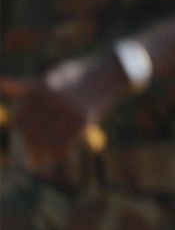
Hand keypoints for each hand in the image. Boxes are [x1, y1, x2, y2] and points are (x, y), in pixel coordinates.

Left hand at [3, 52, 129, 162]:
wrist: (110, 72)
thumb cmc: (77, 74)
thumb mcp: (52, 75)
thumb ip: (27, 85)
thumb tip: (2, 84)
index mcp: (42, 87)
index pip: (21, 119)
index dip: (21, 130)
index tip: (26, 135)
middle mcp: (53, 99)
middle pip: (31, 131)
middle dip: (30, 143)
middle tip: (32, 152)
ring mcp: (69, 109)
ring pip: (46, 140)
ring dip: (42, 152)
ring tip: (41, 156)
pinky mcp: (85, 119)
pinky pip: (64, 143)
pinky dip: (58, 152)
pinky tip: (56, 154)